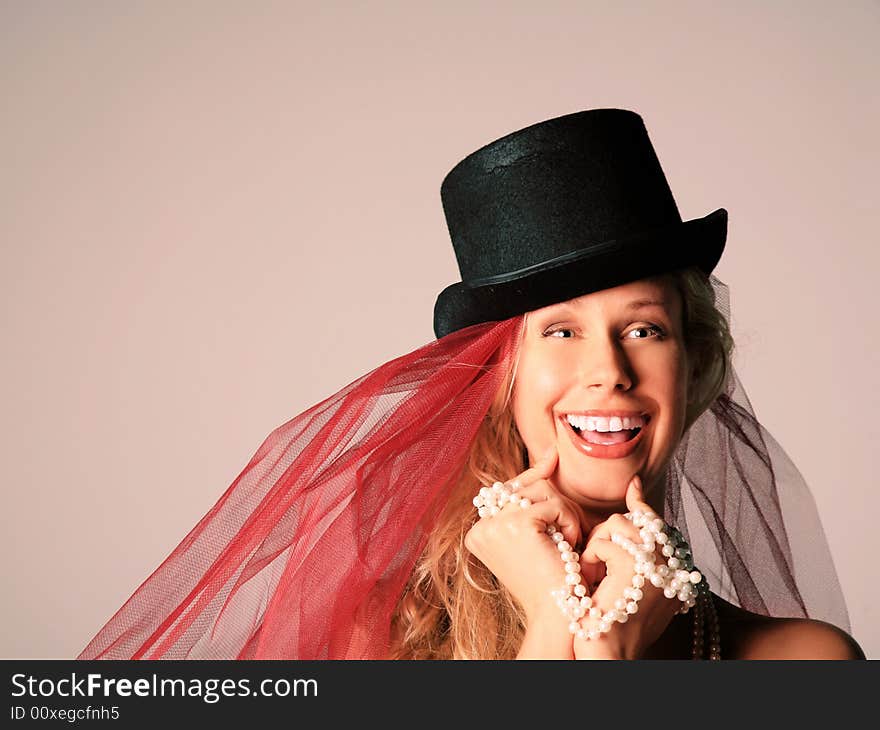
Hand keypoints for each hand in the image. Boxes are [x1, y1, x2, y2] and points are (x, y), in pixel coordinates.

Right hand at [464, 444, 586, 625]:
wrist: (558, 614)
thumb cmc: (552, 580)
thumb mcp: (537, 535)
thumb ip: (534, 498)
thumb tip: (550, 454)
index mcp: (478, 533)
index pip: (506, 490)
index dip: (533, 475)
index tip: (553, 457)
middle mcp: (480, 527)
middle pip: (523, 486)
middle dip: (553, 502)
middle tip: (570, 531)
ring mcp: (495, 525)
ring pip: (540, 491)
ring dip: (564, 513)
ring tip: (568, 541)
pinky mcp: (517, 524)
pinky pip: (553, 503)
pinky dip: (568, 520)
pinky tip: (569, 544)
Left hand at [573, 475, 680, 659]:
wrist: (607, 655)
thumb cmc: (609, 624)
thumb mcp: (625, 587)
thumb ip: (634, 557)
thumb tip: (632, 512)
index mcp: (677, 576)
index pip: (660, 527)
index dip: (643, 505)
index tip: (634, 485)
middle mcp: (675, 569)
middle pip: (639, 520)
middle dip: (609, 534)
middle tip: (594, 562)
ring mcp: (658, 566)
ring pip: (619, 524)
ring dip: (597, 546)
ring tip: (592, 575)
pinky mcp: (637, 568)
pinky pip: (605, 541)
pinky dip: (590, 558)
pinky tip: (590, 581)